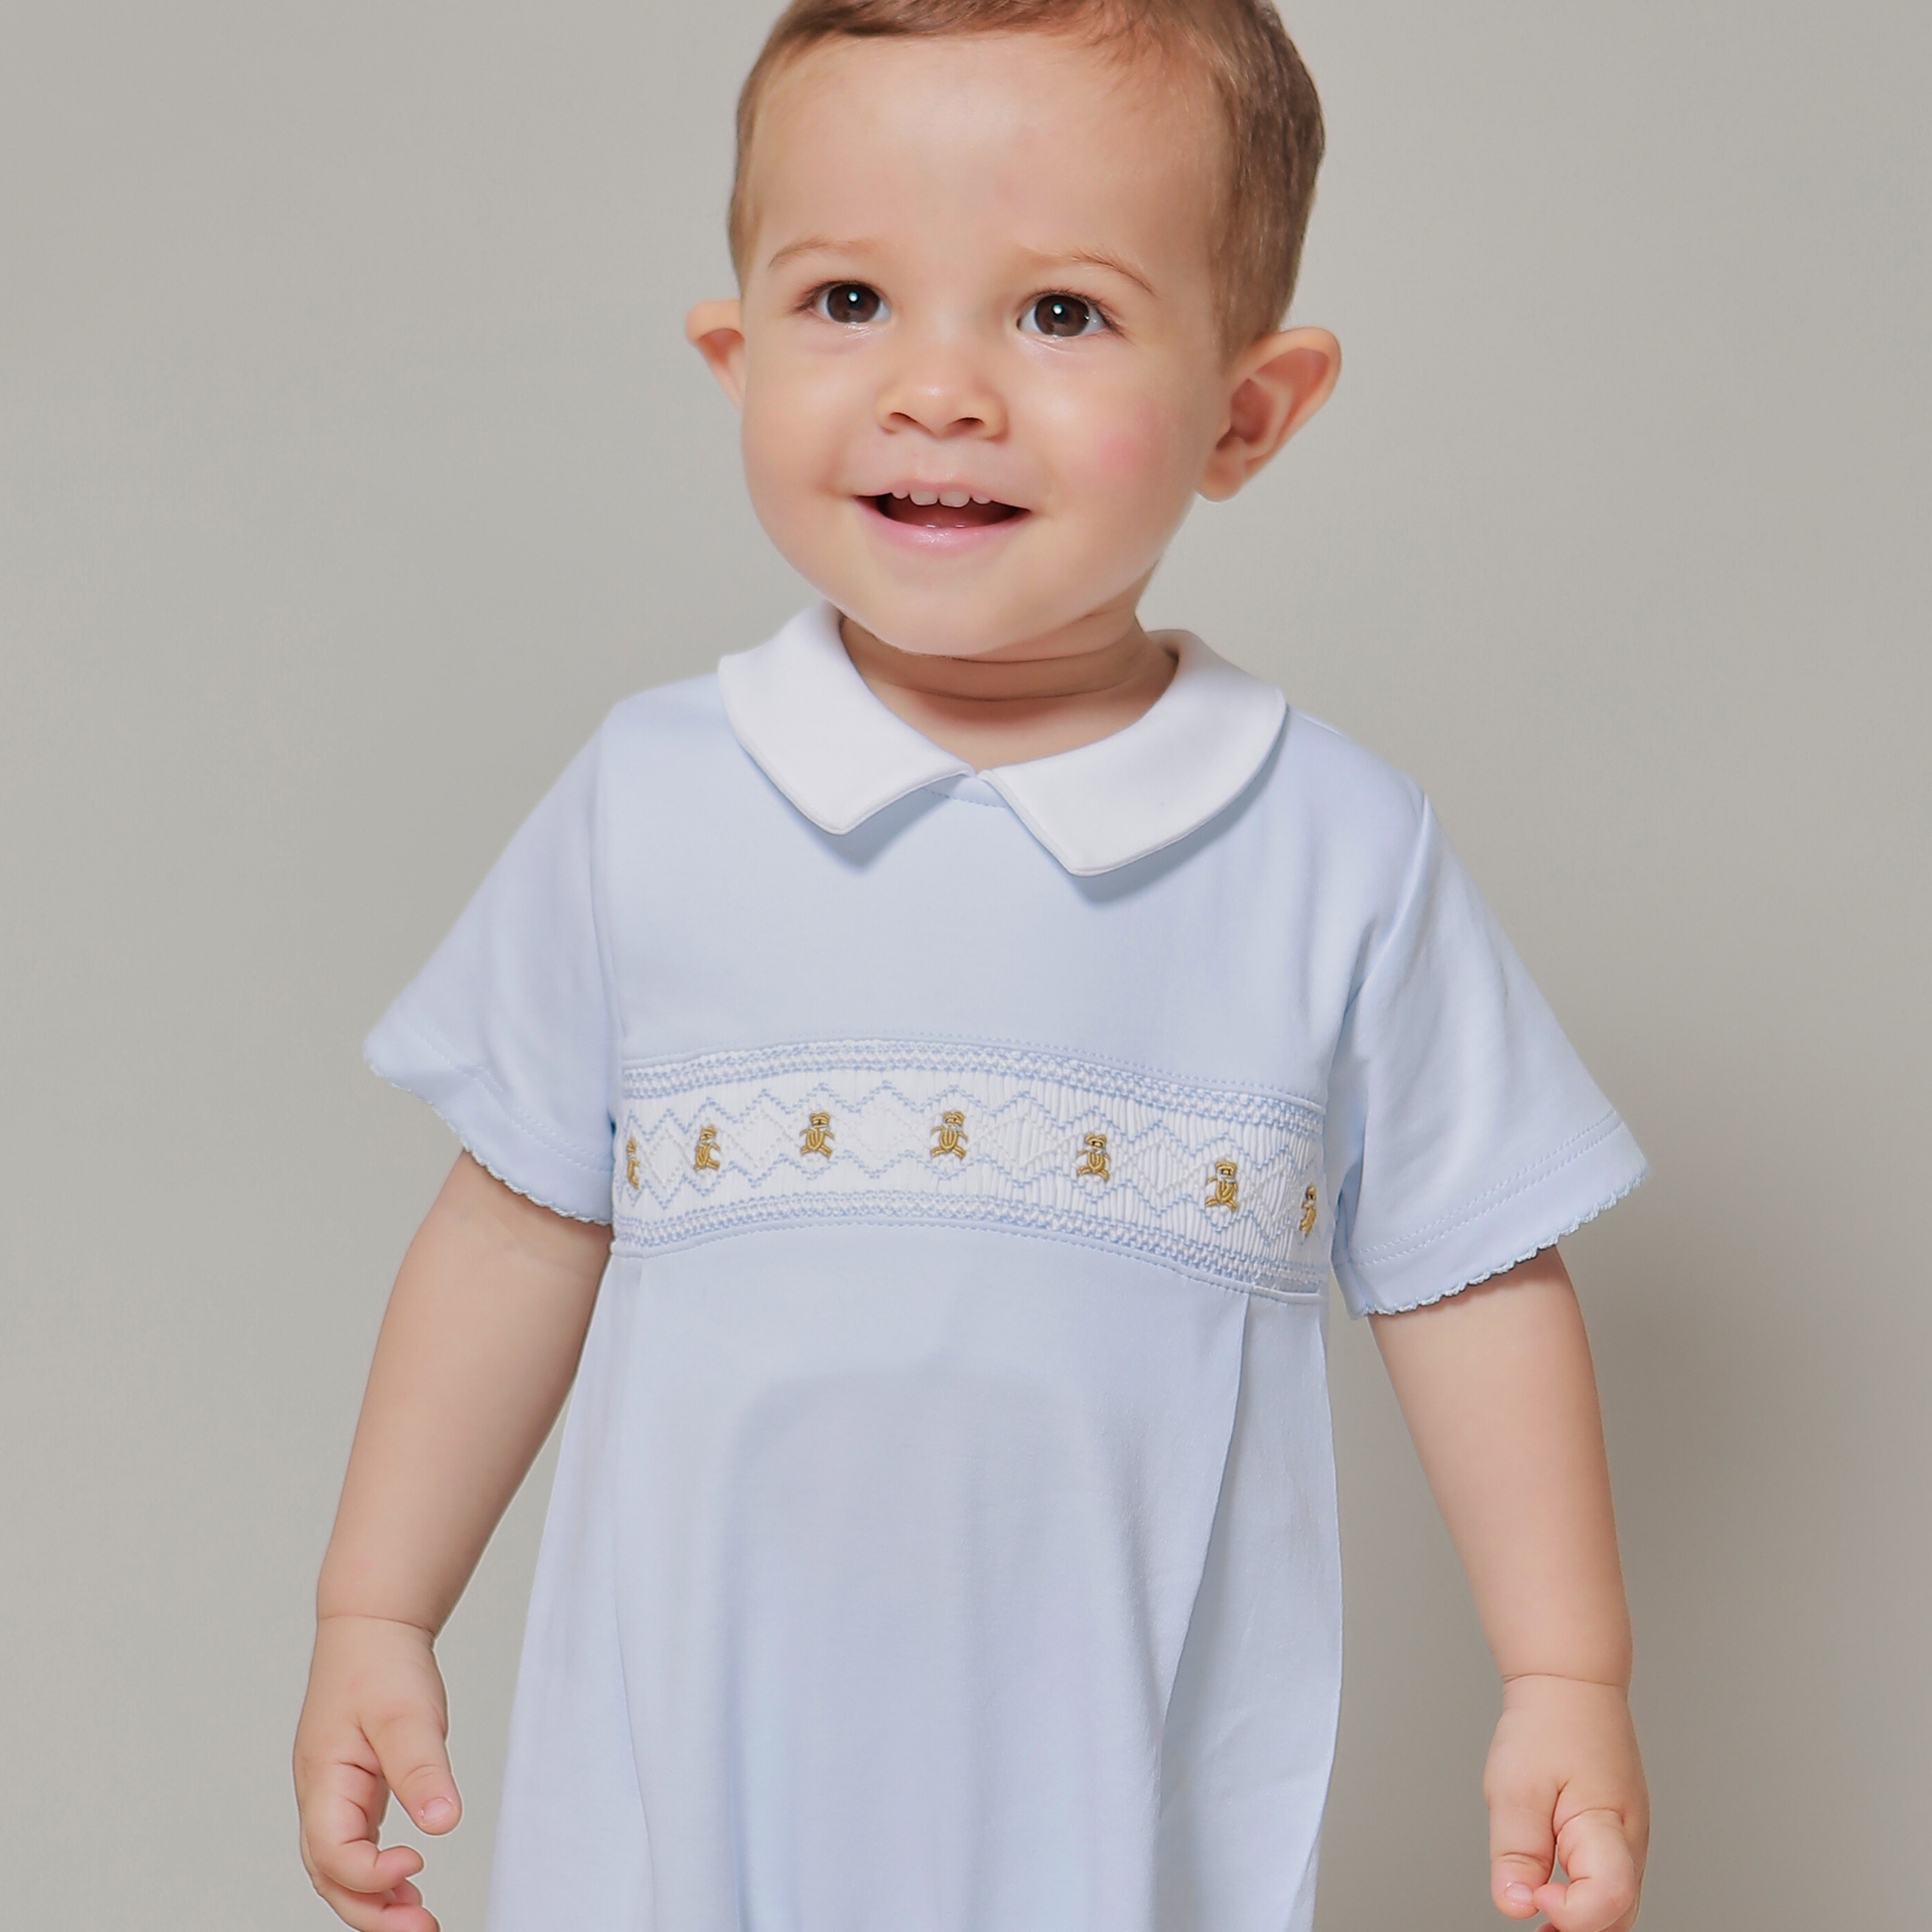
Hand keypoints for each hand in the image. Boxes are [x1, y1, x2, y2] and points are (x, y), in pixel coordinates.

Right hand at [293, 1613, 462, 1931]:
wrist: (372, 1628)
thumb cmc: (380, 1665)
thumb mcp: (407, 1714)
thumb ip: (422, 1769)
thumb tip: (443, 1822)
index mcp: (323, 1781)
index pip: (333, 1854)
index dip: (372, 1874)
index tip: (419, 1862)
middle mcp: (321, 1797)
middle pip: (330, 1876)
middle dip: (371, 1912)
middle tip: (422, 1928)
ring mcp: (334, 1796)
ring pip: (340, 1868)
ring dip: (374, 1899)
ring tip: (419, 1918)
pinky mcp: (353, 1791)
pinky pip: (355, 1847)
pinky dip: (378, 1873)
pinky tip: (408, 1882)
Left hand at [1485, 1674, 1647, 1930]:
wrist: (1570, 1686)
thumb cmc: (1549, 1727)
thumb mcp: (1516, 1788)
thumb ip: (1516, 1853)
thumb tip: (1516, 1905)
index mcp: (1610, 1829)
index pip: (1609, 1899)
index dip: (1571, 1913)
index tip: (1535, 1893)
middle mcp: (1629, 1846)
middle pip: (1615, 1917)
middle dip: (1575, 1931)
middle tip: (1533, 1929)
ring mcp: (1626, 1844)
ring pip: (1613, 1907)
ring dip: (1578, 1923)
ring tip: (1536, 1923)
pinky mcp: (1613, 1839)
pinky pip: (1604, 1886)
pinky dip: (1580, 1903)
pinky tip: (1546, 1901)